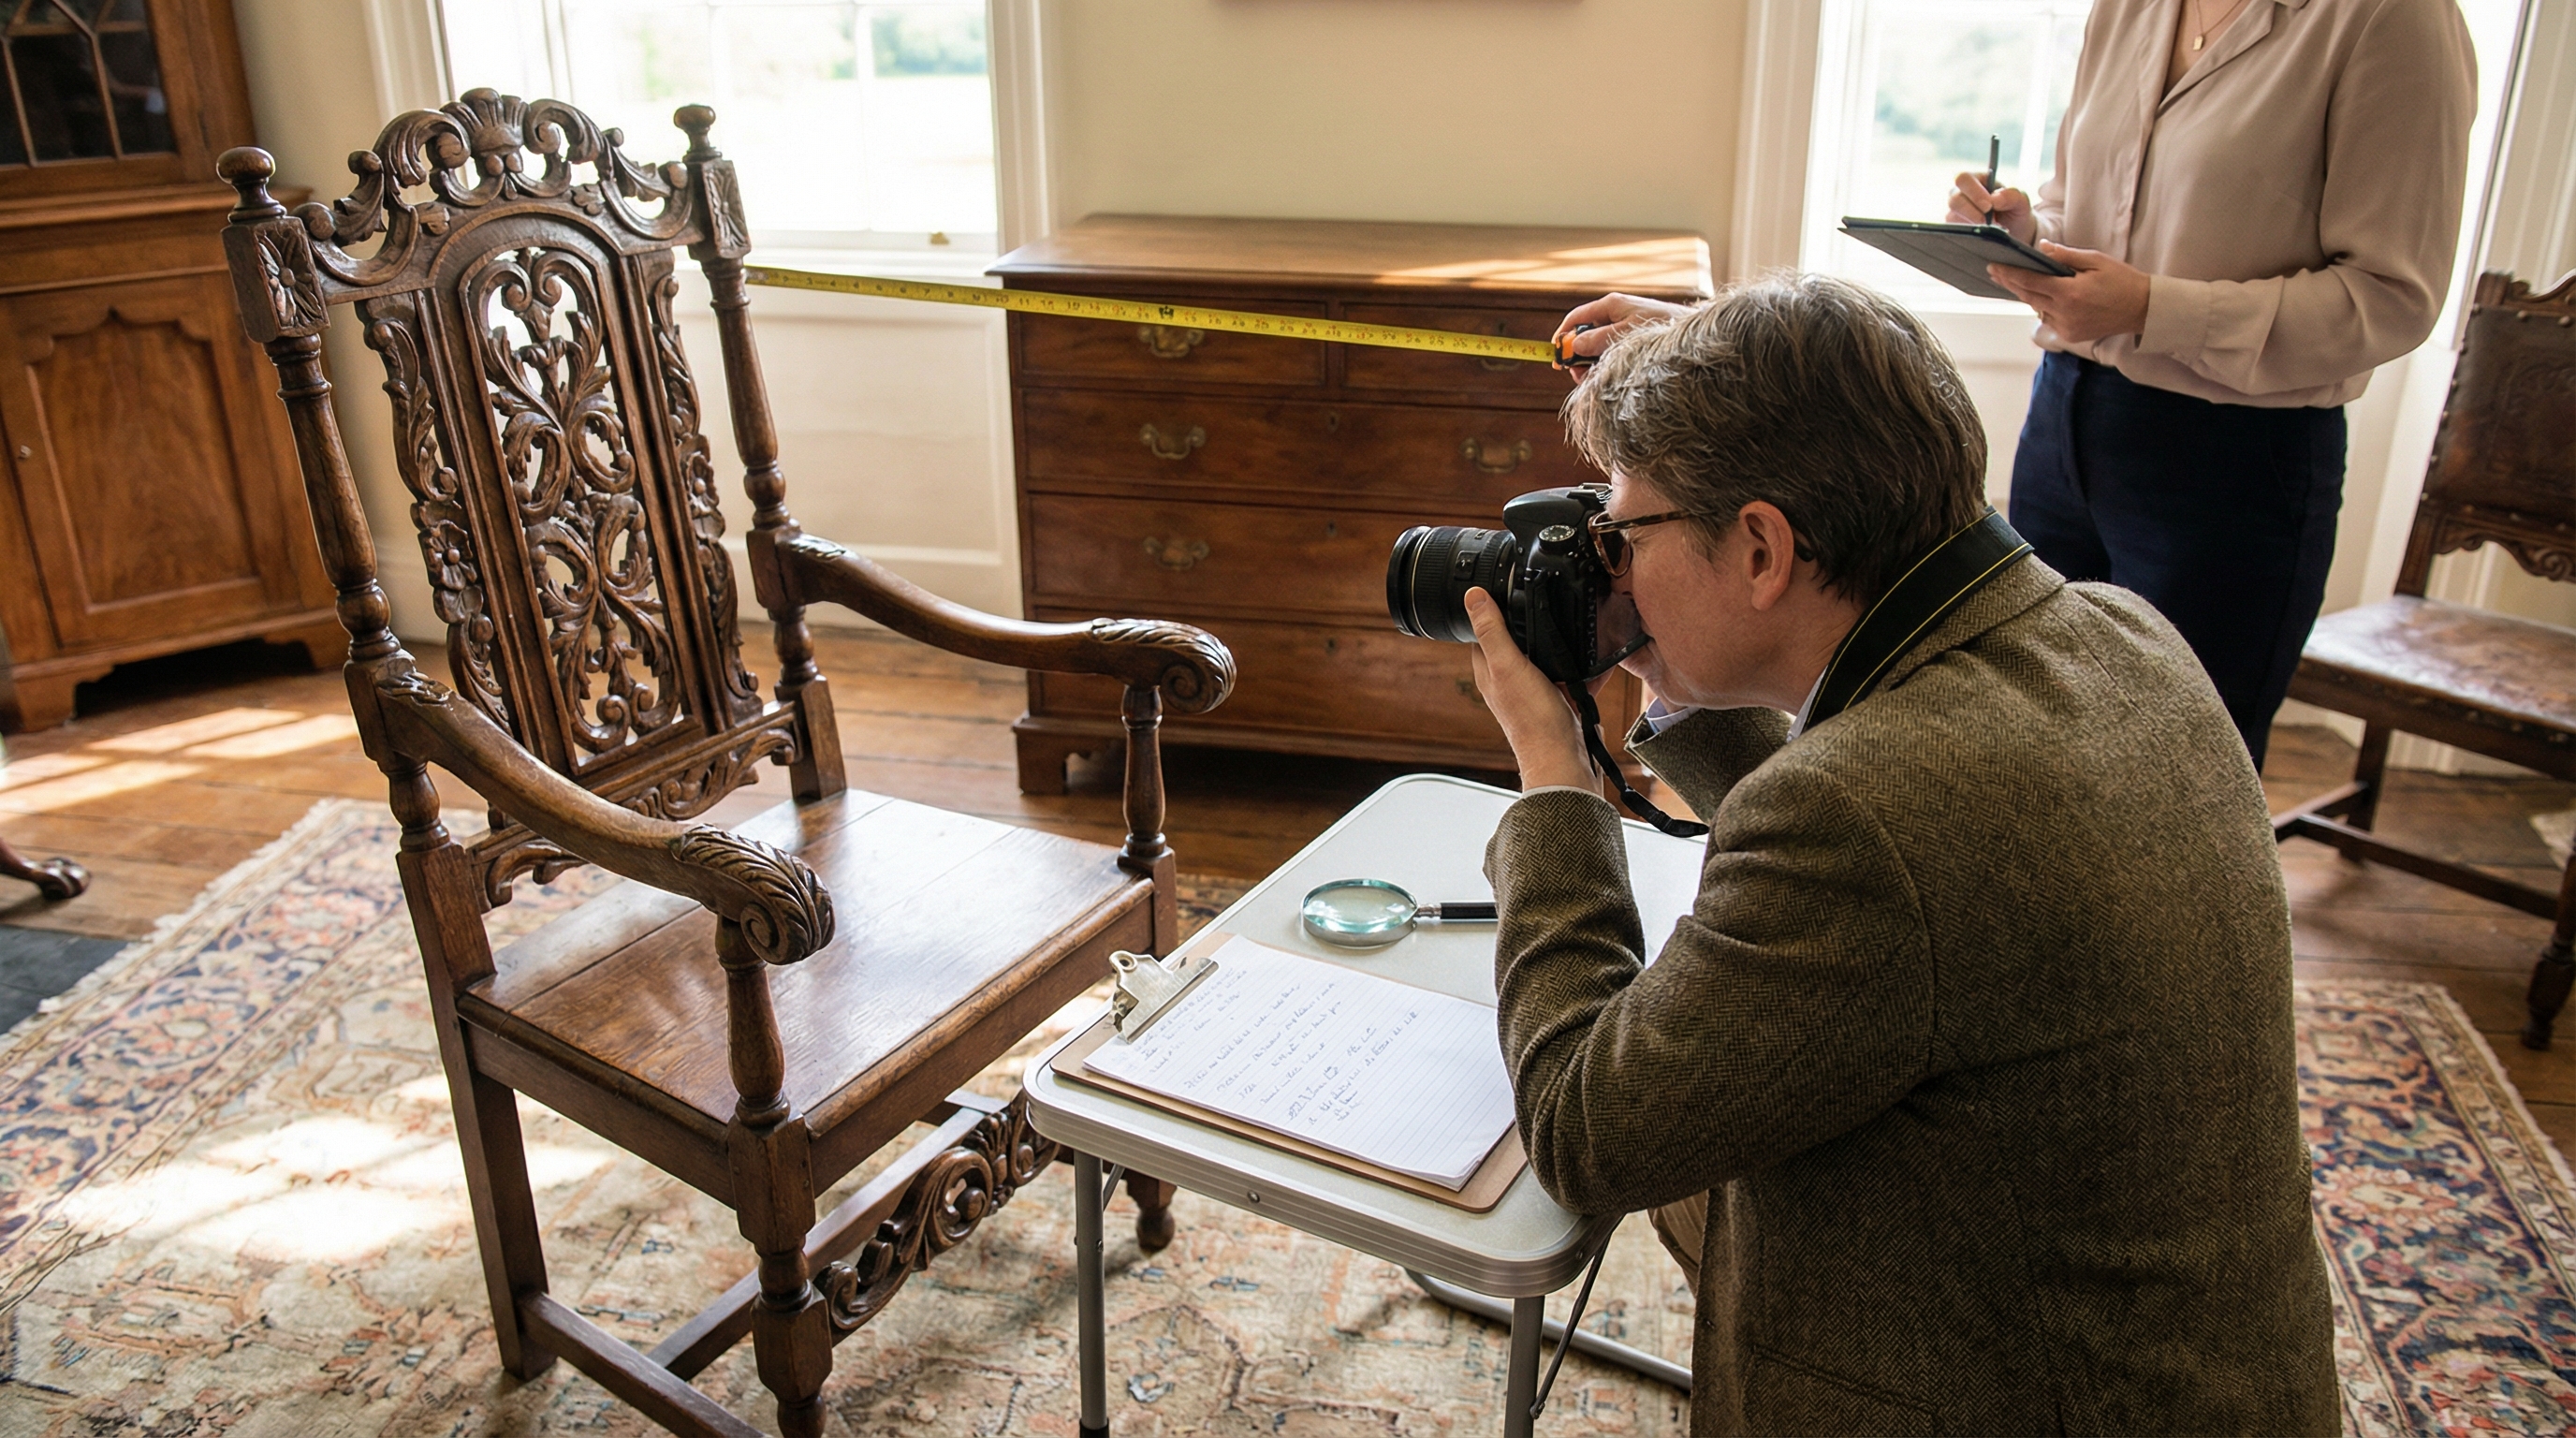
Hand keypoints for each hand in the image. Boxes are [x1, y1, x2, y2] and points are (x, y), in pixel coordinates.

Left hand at [1464, 588, 1594, 791]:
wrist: (1565, 759)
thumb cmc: (1533, 719)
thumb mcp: (1509, 665)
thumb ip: (1492, 631)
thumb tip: (1472, 596)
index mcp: (1489, 671)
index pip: (1485, 630)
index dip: (1494, 608)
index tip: (1508, 587)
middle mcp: (1510, 680)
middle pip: (1520, 640)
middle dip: (1534, 623)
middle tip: (1548, 601)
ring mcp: (1536, 690)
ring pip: (1548, 655)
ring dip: (1561, 642)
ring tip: (1574, 624)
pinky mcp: (1560, 699)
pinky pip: (1572, 673)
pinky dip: (1583, 664)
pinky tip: (1594, 654)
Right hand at [1551, 293, 1693, 367]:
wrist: (1695, 333)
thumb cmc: (1664, 326)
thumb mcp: (1627, 334)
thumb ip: (1600, 339)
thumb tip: (1574, 345)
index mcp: (1611, 305)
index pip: (1576, 318)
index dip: (1562, 336)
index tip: (1555, 356)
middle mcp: (1615, 315)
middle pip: (1584, 336)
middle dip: (1577, 356)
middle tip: (1577, 376)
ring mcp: (1623, 328)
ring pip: (1596, 348)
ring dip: (1591, 365)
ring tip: (1595, 380)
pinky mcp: (1632, 342)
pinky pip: (1610, 353)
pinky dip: (1606, 366)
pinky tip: (1608, 378)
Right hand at [1947, 172, 2034, 243]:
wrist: (2014, 232)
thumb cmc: (2015, 211)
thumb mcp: (2021, 201)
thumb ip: (2012, 195)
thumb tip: (1995, 199)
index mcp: (1976, 180)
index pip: (1963, 179)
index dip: (1974, 192)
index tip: (1989, 206)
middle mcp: (1961, 194)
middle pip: (1954, 199)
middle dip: (1972, 212)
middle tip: (1989, 222)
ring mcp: (1955, 212)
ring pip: (1952, 217)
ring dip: (1972, 224)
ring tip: (1991, 229)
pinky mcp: (1953, 229)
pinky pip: (1953, 232)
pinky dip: (1969, 235)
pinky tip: (1983, 236)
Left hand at [1987, 242, 2151, 344]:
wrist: (2143, 308)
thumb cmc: (2122, 280)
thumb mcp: (2096, 260)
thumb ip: (2066, 256)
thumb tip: (2042, 248)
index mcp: (2070, 292)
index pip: (2031, 281)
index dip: (2010, 273)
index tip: (1994, 266)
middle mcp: (2064, 313)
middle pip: (2028, 296)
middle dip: (2011, 283)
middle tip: (1995, 271)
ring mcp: (2067, 327)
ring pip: (2037, 309)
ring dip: (2027, 295)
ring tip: (2014, 280)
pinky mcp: (2071, 335)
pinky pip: (2049, 319)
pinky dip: (2044, 307)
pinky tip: (2042, 296)